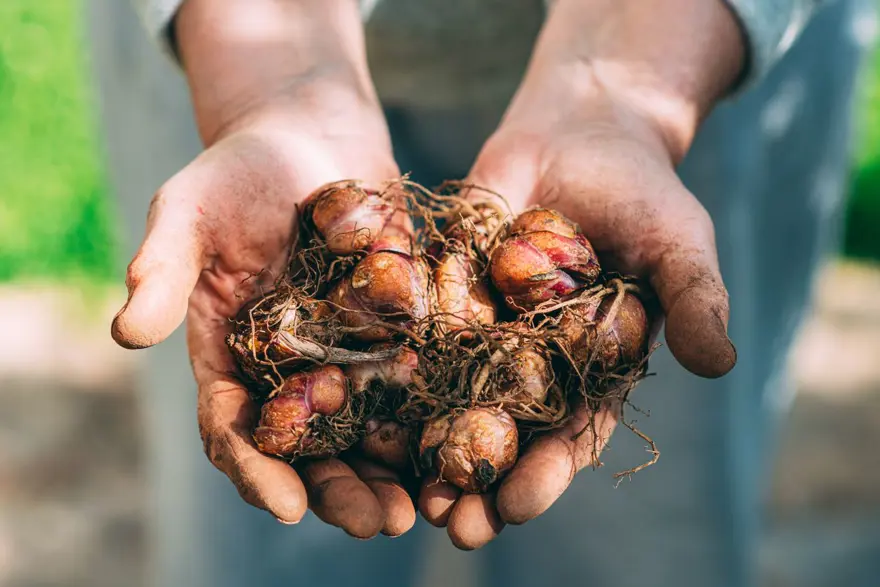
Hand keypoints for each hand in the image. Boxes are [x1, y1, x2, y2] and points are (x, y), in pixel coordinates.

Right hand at [111, 0, 416, 537]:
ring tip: (427, 507)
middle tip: (379, 524)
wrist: (311, 135)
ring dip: (392, 470)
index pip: (234, 427)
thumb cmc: (240, 169)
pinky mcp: (397, 327)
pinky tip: (463, 442)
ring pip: (368, 428)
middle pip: (311, 446)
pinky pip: (416, 379)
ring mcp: (347, 351)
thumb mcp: (190, 209)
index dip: (255, 469)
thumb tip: (125, 333)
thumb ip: (163, 267)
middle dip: (339, 489)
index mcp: (231, 354)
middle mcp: (289, 366)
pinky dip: (434, 415)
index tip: (283, 504)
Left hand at [419, 0, 743, 548]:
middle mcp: (535, 355)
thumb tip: (721, 364)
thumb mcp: (677, 243)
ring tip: (403, 488)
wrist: (584, 127)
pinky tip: (366, 403)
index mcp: (591, 364)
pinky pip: (419, 328)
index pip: (569, 430)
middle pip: (504, 427)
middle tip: (453, 524)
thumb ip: (694, 300)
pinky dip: (397, 366)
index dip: (546, 471)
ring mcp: (488, 323)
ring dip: (429, 440)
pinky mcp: (449, 285)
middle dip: (479, 476)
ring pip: (453, 392)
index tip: (517, 506)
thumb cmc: (643, 189)